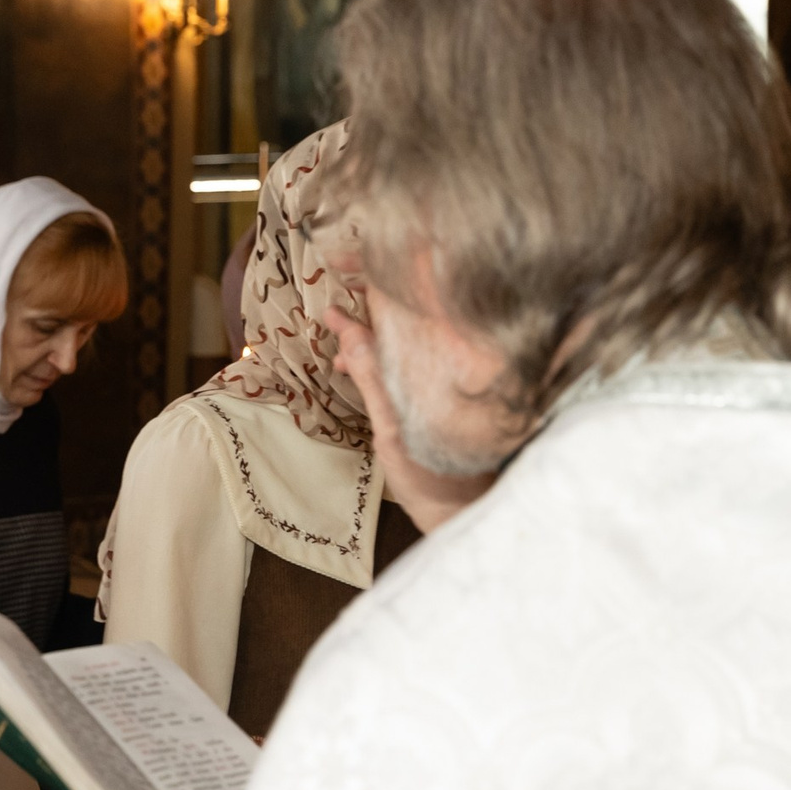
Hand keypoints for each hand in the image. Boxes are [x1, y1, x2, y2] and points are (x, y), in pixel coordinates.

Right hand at [322, 304, 496, 533]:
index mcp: (438, 365)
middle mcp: (448, 363)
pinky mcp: (438, 390)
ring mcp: (444, 376)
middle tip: (331, 312)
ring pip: (403, 338)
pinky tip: (355, 366)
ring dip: (368, 336)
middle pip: (407, 316)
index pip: (405, 309)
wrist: (459, 510)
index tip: (337, 279)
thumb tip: (351, 332)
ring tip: (337, 353)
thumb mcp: (390, 429)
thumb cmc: (428, 476)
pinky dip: (377, 356)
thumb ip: (372, 377)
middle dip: (367, 307)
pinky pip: (404, 358)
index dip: (373, 286)